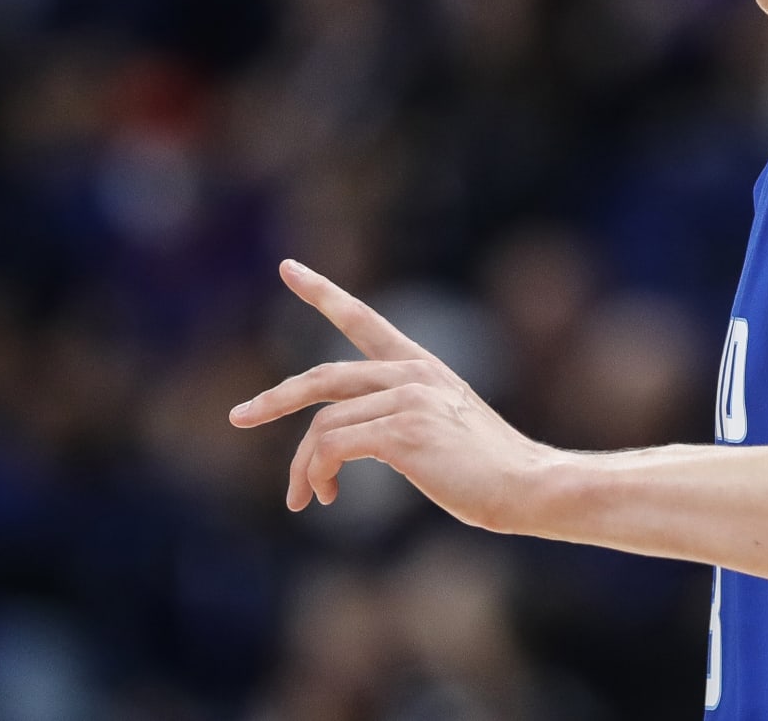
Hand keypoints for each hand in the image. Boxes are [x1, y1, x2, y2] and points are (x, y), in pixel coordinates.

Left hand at [229, 260, 557, 529]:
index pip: (362, 318)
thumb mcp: (440, 428)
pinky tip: (327, 496)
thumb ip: (396, 417)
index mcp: (421, 366)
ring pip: (323, 426)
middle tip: (239, 416)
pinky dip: (318, 474)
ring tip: (304, 500)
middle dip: (274, 399)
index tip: (287, 267)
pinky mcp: (403, 431)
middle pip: (322, 377)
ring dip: (302, 468)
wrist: (528, 484)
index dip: (321, 292)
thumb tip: (338, 442)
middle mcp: (411, 373)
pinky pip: (332, 447)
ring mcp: (408, 399)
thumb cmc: (487, 470)